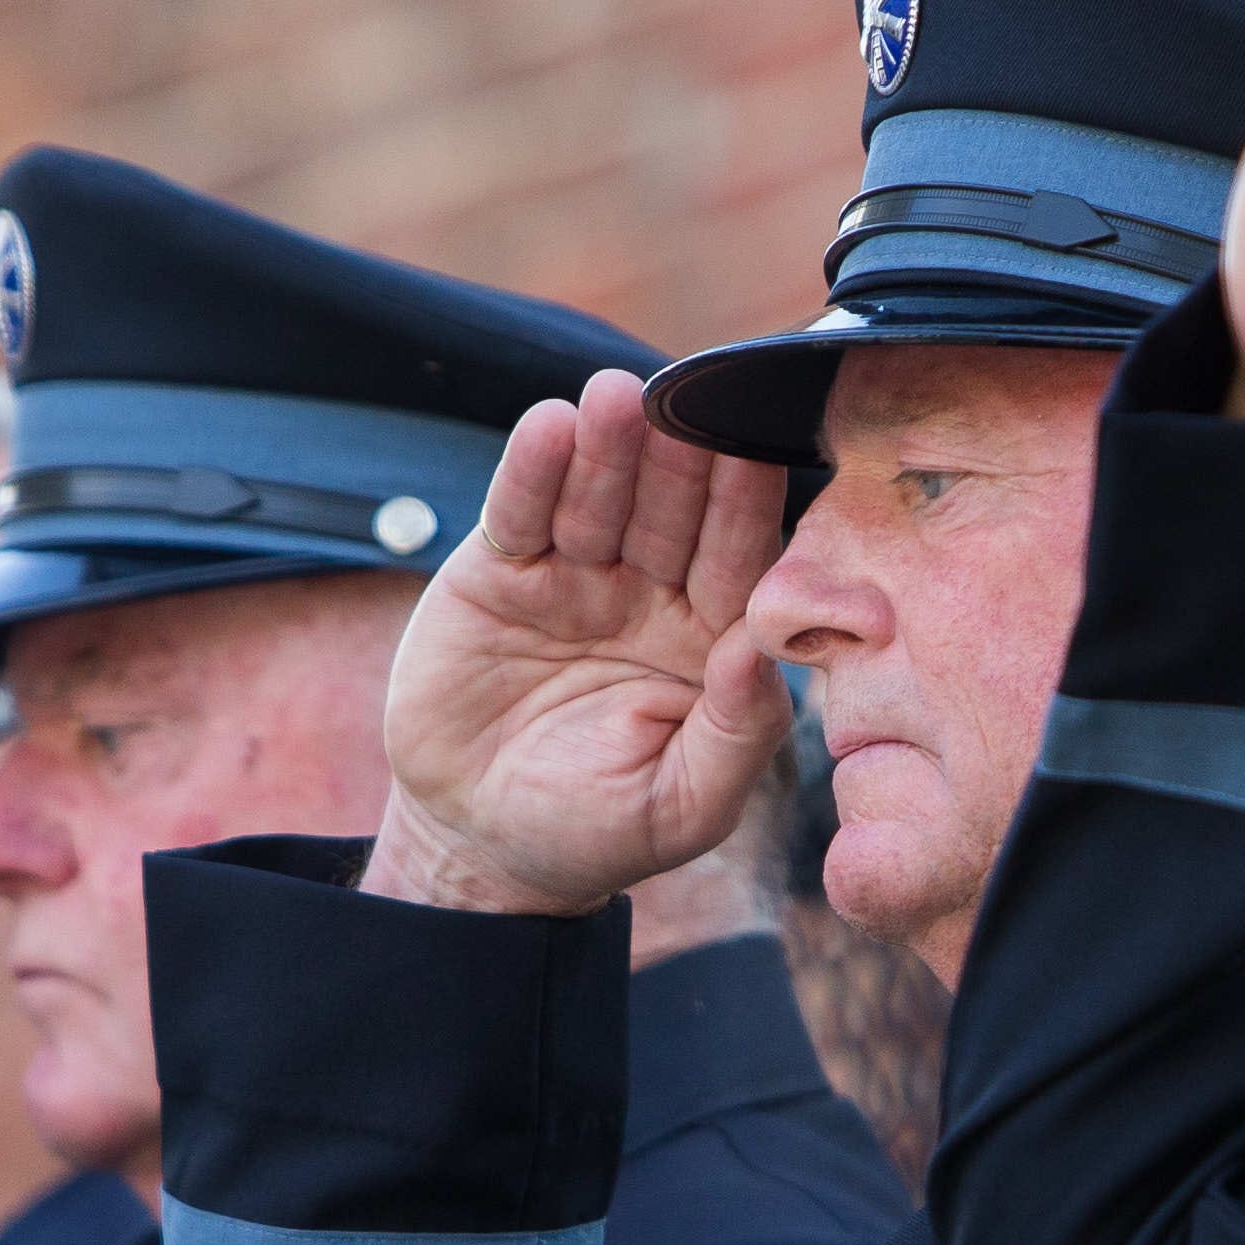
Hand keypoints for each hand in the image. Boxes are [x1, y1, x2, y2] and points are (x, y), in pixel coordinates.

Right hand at [366, 371, 793, 918]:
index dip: (744, 512)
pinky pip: (520, 513)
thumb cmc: (600, 830)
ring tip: (612, 399)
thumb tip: (764, 653)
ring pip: (599, 498)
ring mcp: (575, 576)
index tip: (755, 459)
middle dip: (678, 463)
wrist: (480, 846)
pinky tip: (548, 427)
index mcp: (711, 639)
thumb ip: (737, 732)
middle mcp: (651, 593)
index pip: (738, 562)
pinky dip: (532, 471)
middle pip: (671, 513)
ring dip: (608, 450)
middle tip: (682, 407)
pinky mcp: (500, 572)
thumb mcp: (685, 804)